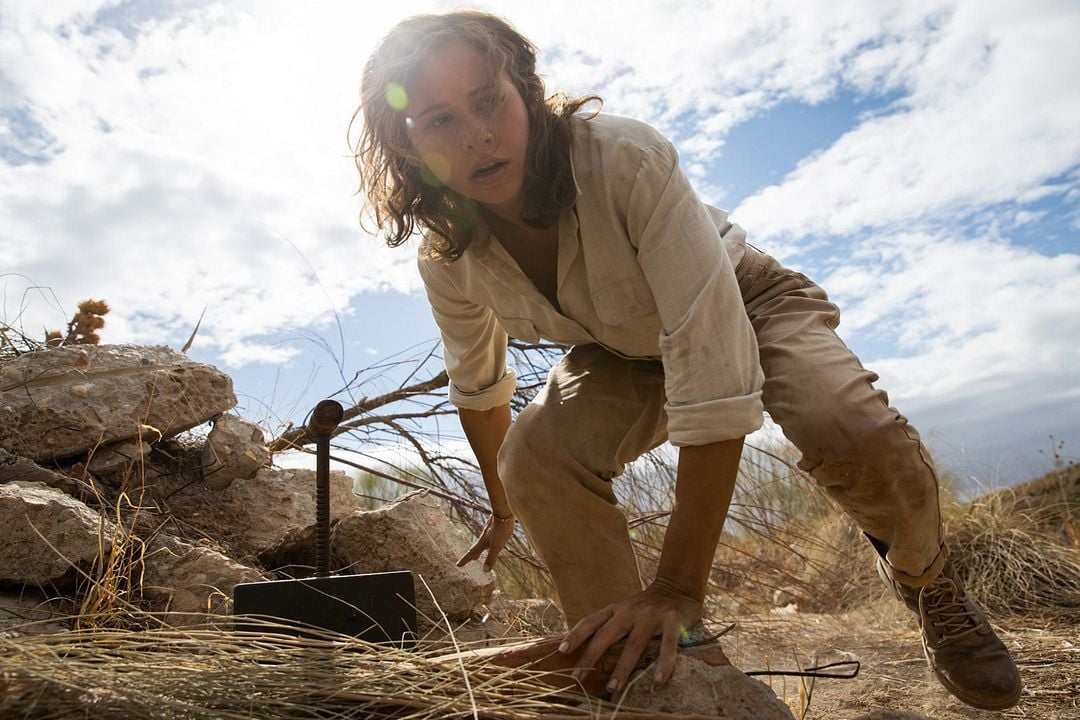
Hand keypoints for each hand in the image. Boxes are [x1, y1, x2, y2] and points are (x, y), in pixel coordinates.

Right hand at [456, 512, 514, 571]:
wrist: (504, 510)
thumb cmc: (500, 529)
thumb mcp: (496, 546)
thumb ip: (491, 558)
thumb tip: (485, 571)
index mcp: (482, 542)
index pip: (472, 553)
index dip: (465, 560)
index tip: (458, 565)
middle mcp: (484, 535)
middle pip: (477, 547)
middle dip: (474, 554)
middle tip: (472, 559)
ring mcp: (489, 529)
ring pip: (483, 540)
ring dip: (481, 546)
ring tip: (481, 550)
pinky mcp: (495, 524)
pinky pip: (489, 533)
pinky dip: (488, 538)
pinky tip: (493, 535)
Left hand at [558, 580, 701, 693]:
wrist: (677, 586)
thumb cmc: (647, 605)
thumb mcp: (625, 610)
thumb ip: (611, 626)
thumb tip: (588, 651)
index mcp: (616, 609)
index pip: (591, 622)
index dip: (575, 635)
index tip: (561, 651)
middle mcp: (630, 611)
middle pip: (607, 635)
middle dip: (591, 657)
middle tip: (578, 678)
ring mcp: (651, 616)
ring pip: (634, 645)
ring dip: (622, 668)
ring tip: (613, 688)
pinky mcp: (673, 622)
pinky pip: (668, 645)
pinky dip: (664, 664)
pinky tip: (658, 680)